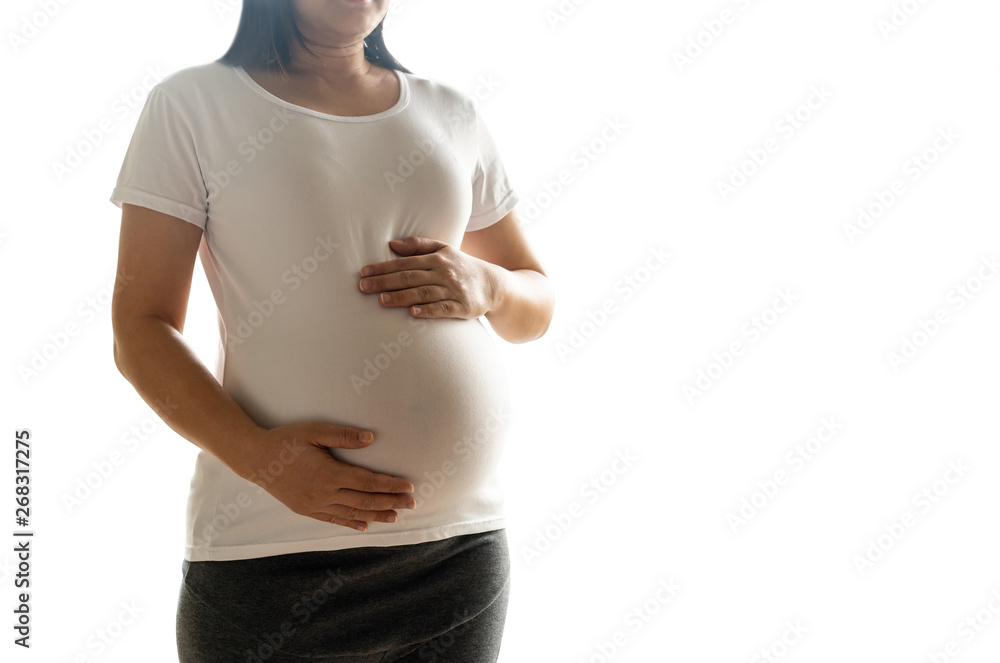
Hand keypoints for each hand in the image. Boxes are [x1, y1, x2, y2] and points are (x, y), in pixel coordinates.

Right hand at [234, 422, 415, 531]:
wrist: (255, 459)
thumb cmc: (286, 440)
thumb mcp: (314, 431)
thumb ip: (343, 435)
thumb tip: (371, 439)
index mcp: (329, 474)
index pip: (368, 482)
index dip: (390, 485)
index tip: (408, 486)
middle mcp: (324, 493)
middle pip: (365, 501)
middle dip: (391, 502)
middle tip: (413, 503)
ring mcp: (315, 505)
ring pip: (353, 514)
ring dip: (377, 515)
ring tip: (396, 516)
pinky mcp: (306, 510)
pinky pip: (334, 520)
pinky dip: (352, 523)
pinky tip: (365, 526)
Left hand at [358, 237, 498, 318]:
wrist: (494, 284)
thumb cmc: (462, 266)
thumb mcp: (444, 249)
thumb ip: (418, 245)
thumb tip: (391, 245)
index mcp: (437, 258)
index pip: (405, 263)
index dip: (383, 268)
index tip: (363, 273)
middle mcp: (444, 273)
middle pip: (410, 277)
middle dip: (385, 282)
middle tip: (363, 287)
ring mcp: (454, 290)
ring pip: (423, 293)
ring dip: (402, 296)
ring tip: (381, 300)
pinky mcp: (463, 307)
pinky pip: (443, 309)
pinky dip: (428, 311)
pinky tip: (413, 313)